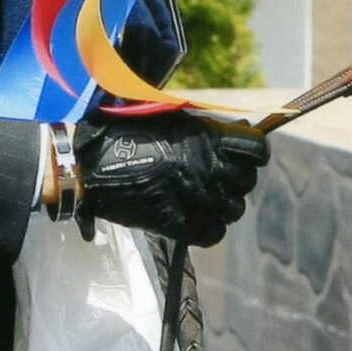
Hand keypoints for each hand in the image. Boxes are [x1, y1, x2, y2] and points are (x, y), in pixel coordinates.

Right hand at [72, 113, 268, 246]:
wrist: (93, 166)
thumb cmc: (130, 134)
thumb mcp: (172, 118)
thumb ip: (207, 128)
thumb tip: (242, 129)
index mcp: (209, 138)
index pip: (258, 150)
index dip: (254, 153)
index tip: (245, 156)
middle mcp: (210, 169)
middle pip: (247, 181)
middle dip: (236, 178)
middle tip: (216, 176)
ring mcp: (198, 200)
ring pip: (233, 209)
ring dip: (223, 204)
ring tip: (202, 196)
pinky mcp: (183, 226)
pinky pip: (214, 232)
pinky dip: (209, 226)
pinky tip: (194, 215)